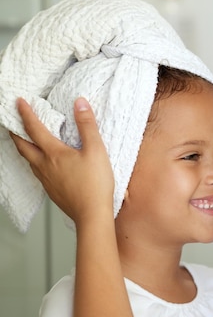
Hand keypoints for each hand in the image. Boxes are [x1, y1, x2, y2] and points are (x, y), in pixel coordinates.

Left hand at [10, 97, 113, 224]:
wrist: (92, 214)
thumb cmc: (95, 184)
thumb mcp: (96, 150)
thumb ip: (87, 125)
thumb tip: (80, 103)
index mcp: (53, 153)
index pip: (34, 128)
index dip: (26, 113)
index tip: (19, 102)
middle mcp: (45, 166)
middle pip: (23, 146)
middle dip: (15, 132)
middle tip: (11, 123)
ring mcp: (46, 180)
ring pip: (28, 160)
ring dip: (24, 148)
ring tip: (25, 142)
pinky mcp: (52, 191)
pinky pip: (37, 172)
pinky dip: (34, 162)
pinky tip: (43, 165)